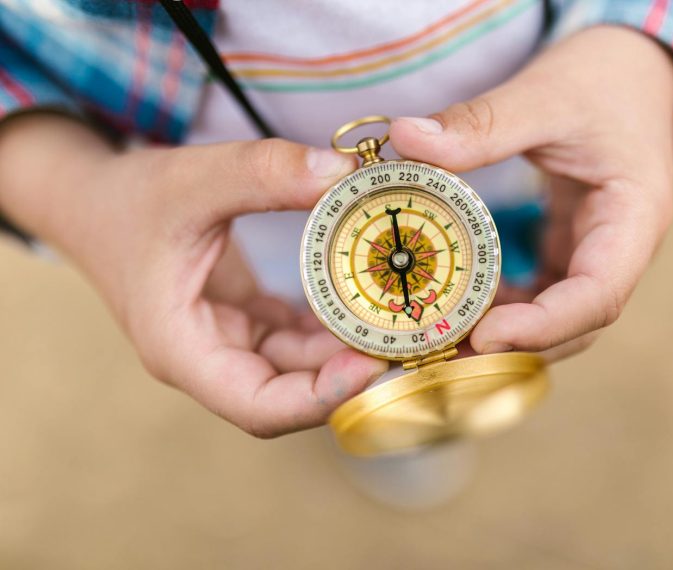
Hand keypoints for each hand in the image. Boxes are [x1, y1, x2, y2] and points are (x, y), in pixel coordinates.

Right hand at [0, 115, 387, 436]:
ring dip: (348, 348)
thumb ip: (263, 172)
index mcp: (183, 350)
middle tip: (408, 339)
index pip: (259, 406)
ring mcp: (228, 344)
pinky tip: (369, 299)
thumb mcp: (192, 178)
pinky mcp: (244, 324)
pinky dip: (332, 324)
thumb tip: (342, 172)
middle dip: (349, 373)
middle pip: (290, 394)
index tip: (371, 362)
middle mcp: (209, 359)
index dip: (319, 397)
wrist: (92, 202)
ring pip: (300, 367)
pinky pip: (297, 339)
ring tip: (401, 317)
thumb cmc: (128, 198)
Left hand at [390, 26, 672, 359]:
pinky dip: (500, 310)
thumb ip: (481, 123)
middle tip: (443, 355)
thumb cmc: (604, 78)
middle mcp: (620, 251)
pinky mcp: (570, 250)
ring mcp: (595, 255)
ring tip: (438, 343)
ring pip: (554, 319)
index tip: (482, 334)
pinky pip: (538, 296)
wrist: (632, 68)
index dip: (542, 326)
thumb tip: (407, 139)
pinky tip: (456, 308)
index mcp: (634, 219)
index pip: (598, 296)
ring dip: (502, 338)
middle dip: (513, 348)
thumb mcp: (545, 94)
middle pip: (574, 325)